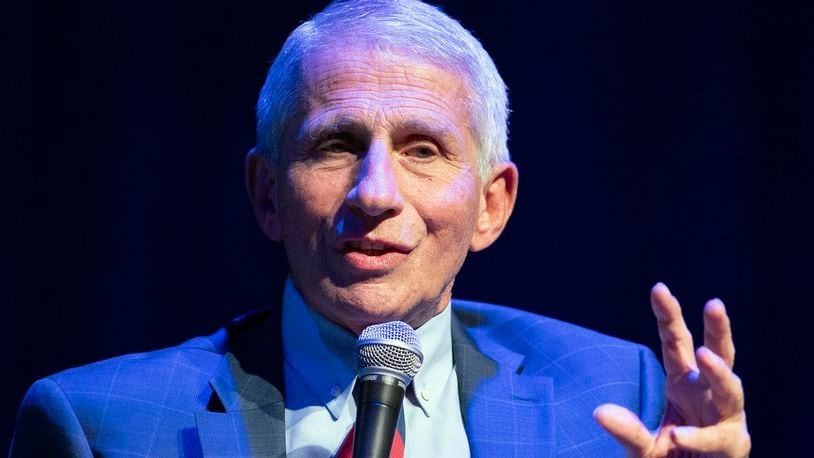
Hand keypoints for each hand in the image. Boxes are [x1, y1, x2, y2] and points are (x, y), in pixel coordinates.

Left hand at [593, 283, 750, 456]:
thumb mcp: (641, 447)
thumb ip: (626, 430)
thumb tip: (599, 411)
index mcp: (682, 382)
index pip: (675, 343)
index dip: (669, 316)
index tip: (658, 288)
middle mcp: (706, 393)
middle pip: (717, 354)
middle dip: (718, 329)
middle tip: (714, 303)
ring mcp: (724, 417)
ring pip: (730, 389)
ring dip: (718, 371)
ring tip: (703, 356)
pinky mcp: (731, 444)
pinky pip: (716, 438)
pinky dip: (697, 436)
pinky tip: (678, 435)